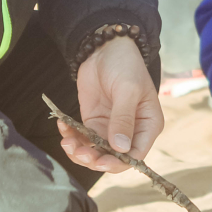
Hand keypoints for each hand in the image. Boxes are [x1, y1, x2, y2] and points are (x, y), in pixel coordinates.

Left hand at [63, 36, 162, 173]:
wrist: (105, 48)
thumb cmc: (125, 65)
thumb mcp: (127, 90)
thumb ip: (123, 119)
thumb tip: (121, 148)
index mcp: (148, 125)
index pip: (136, 155)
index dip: (118, 163)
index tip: (100, 161)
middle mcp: (131, 131)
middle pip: (113, 158)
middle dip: (94, 159)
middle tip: (78, 151)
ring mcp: (110, 129)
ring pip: (96, 153)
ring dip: (80, 152)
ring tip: (67, 142)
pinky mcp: (93, 123)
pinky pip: (82, 139)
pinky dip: (71, 137)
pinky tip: (63, 126)